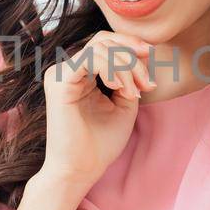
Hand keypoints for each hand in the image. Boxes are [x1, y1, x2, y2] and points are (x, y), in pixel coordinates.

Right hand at [40, 30, 156, 191]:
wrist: (81, 170)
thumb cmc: (100, 143)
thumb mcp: (125, 104)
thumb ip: (130, 78)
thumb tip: (141, 56)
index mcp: (82, 74)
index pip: (106, 44)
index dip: (132, 49)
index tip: (150, 73)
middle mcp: (68, 70)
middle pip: (103, 40)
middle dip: (132, 57)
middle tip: (146, 84)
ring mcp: (61, 73)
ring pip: (100, 47)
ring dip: (126, 67)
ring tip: (132, 93)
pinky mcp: (59, 81)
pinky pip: (90, 58)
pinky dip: (112, 69)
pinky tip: (119, 89)